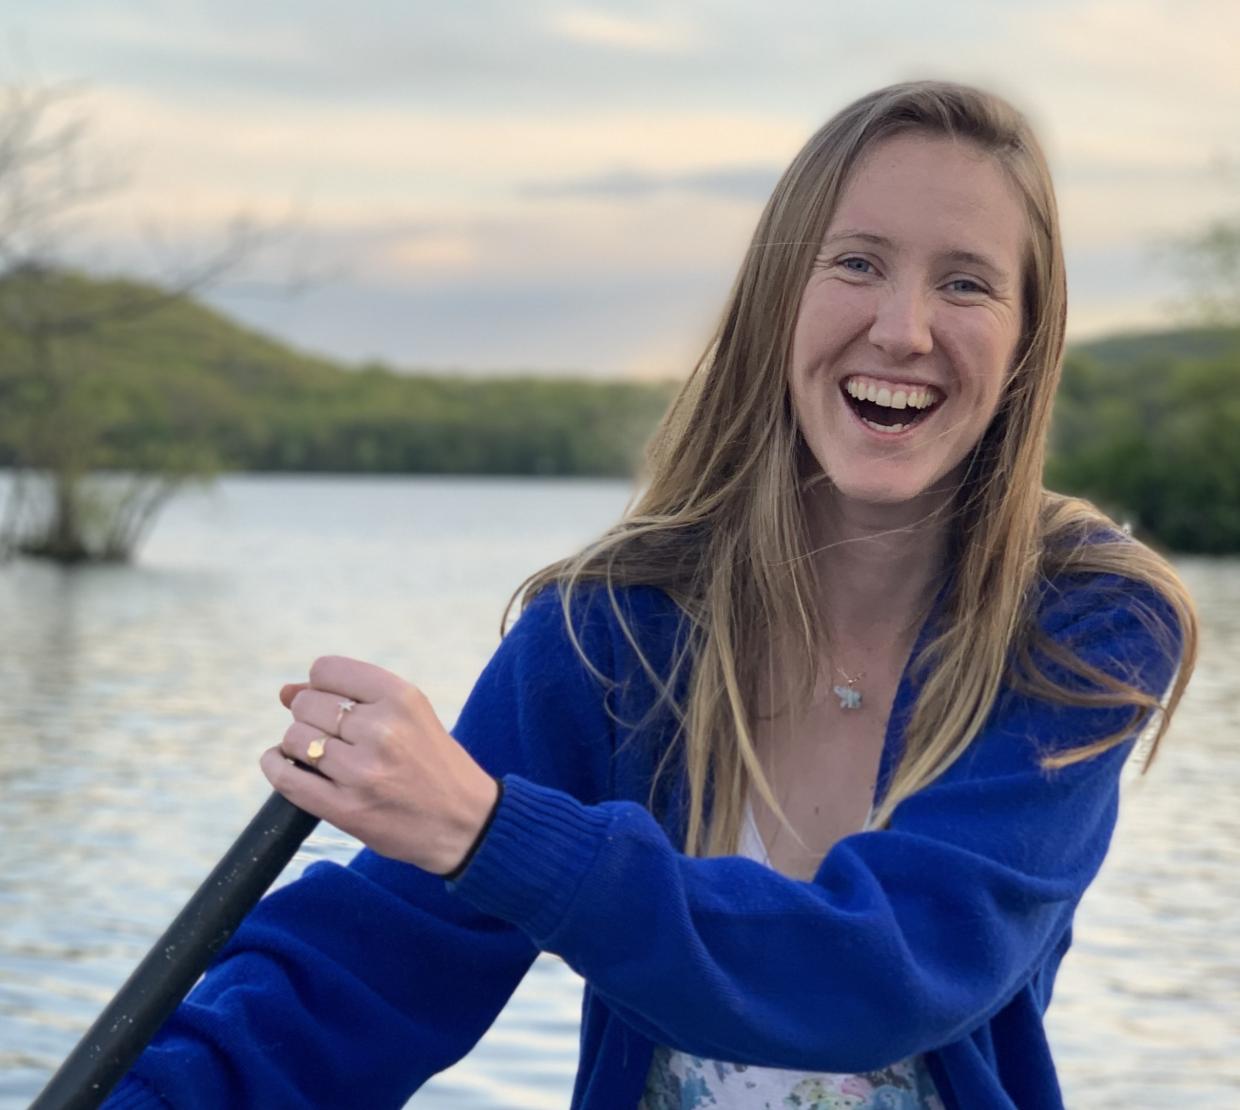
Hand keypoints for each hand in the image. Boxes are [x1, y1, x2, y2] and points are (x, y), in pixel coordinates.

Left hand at [260, 656, 499, 875]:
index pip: (326, 670)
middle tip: (333, 736)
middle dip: (309, 716)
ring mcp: (362, 771)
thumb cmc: (433, 762)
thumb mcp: (410, 715)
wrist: (466, 821)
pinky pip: (286, 777)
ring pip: (294, 738)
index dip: (320, 684)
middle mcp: (381, 730)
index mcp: (401, 698)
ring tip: (321, 756)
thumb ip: (351, 695)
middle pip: (305, 704)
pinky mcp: (345, 809)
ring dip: (298, 745)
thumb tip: (284, 690)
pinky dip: (277, 767)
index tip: (333, 703)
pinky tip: (287, 765)